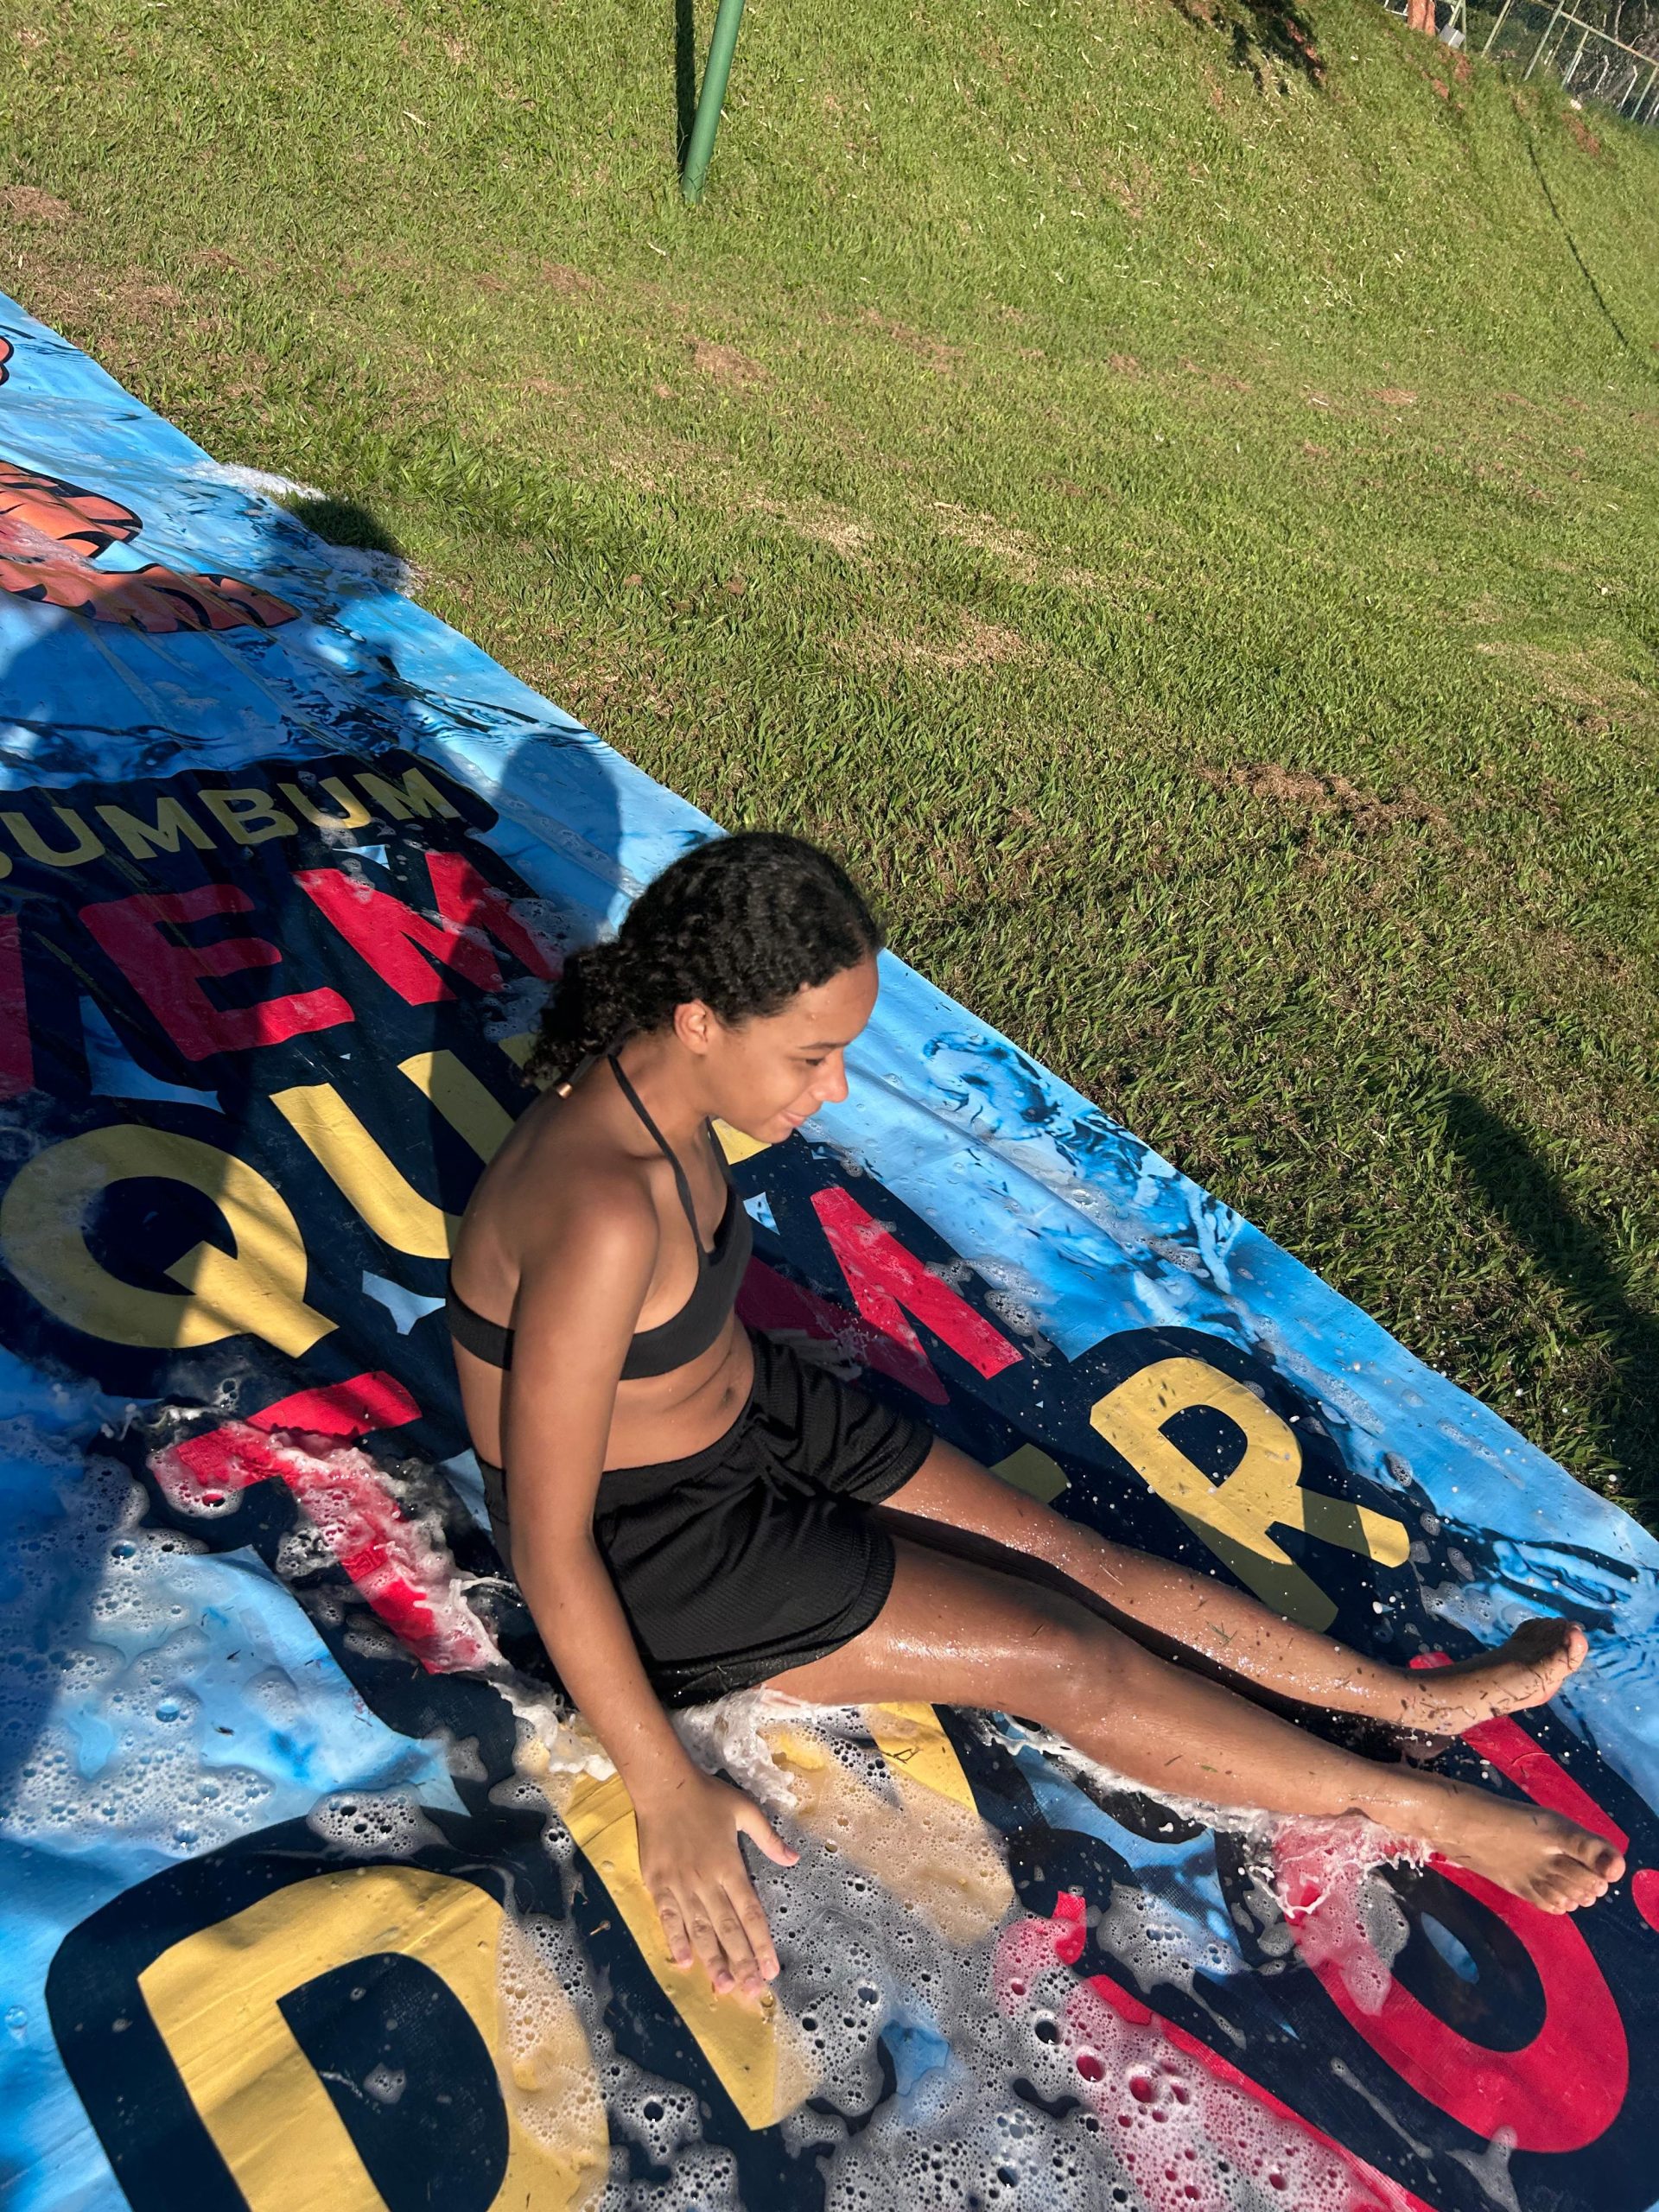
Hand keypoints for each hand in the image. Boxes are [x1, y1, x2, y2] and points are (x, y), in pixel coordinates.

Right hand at [635, 1770, 797, 1999]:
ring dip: (712, 1959)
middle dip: (741, 1962)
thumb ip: (769, 1839)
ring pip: (699, 1930)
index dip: (761, 1944)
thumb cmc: (706, 1797)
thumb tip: (794, 1859)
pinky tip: (685, 1961)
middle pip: (728, 1929)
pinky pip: (668, 1918)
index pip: (751, 1913)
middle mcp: (707, 1881)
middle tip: (752, 1991)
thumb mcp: (745, 1810)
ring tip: (724, 1986)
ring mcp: (680, 1885)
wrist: (663, 1786)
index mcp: (731, 1866)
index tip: (771, 1969)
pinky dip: (676, 1940)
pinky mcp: (657, 1884)